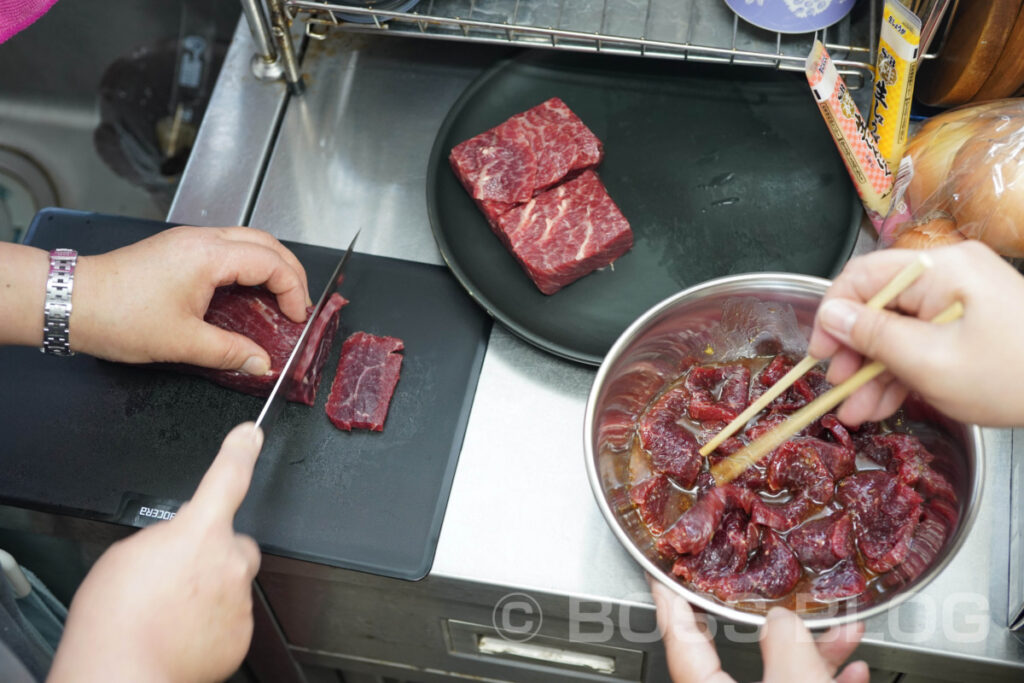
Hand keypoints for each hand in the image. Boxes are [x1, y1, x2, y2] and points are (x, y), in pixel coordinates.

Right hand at [48, 423, 264, 682]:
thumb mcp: (127, 555)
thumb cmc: (115, 621)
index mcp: (199, 531)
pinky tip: (183, 632)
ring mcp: (239, 599)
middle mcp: (229, 562)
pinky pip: (232, 616)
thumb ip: (166, 538)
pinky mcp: (241, 633)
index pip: (228, 478)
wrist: (121, 675)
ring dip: (210, 590)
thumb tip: (177, 543)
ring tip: (171, 611)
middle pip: (234, 543)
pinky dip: (213, 621)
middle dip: (214, 552)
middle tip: (178, 575)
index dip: (241, 452)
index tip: (251, 435)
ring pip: (233, 582)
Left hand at [72, 226, 310, 373]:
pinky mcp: (178, 250)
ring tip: (278, 299)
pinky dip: (248, 267)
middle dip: (290, 271)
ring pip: (247, 241)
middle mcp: (202, 240)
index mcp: (209, 256)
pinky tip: (246, 294)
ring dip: (270, 266)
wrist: (71, 302)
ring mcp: (189, 242)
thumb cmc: (119, 316)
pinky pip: (227, 249)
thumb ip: (230, 352)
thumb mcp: (182, 342)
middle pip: (266, 242)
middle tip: (298, 304)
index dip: (293, 290)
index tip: (296, 318)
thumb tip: (261, 363)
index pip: (272, 263)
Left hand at [650, 579, 867, 682]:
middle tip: (747, 585)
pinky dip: (824, 681)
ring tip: (841, 630)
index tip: (662, 573)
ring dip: (812, 653)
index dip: (670, 600)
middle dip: (759, 619)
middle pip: (730, 655)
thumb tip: (783, 620)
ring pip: (776, 678)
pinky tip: (850, 670)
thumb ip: (786, 645)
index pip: (678, 637)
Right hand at [807, 241, 1023, 426]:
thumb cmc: (1012, 377)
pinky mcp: (969, 323)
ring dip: (872, 370)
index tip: (819, 355)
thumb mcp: (930, 362)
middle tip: (836, 390)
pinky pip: (921, 340)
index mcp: (940, 268)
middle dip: (852, 353)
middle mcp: (948, 274)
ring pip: (897, 329)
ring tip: (855, 411)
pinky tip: (881, 402)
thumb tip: (829, 316)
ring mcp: (960, 299)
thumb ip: (872, 336)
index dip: (832, 316)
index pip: (862, 277)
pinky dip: (901, 370)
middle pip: (878, 306)